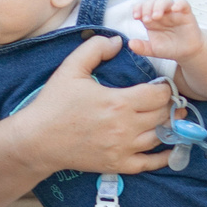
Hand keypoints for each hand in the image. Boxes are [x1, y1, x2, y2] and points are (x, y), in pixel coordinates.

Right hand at [20, 36, 173, 177]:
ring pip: (160, 137)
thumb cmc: (53, 104)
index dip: (165, 88)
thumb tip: (118, 42)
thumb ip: (95, 48)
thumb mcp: (71, 69)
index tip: (162, 85)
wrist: (37, 140)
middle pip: (163, 115)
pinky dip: (164, 156)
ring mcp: (123, 149)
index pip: (159, 95)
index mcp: (118, 103)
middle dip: (168, 105)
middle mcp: (125, 128)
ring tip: (167, 117)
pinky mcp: (117, 164)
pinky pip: (150, 163)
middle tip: (166, 100)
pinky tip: (169, 146)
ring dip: (167, 126)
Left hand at [126, 0, 206, 63]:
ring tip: (156, 16)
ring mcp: (173, 12)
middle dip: (147, 8)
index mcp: (151, 19)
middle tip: (146, 20)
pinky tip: (174, 9)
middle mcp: (161, 13)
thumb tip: (130, 43)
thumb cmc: (169, 48)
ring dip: (159, 6)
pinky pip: (183, 3)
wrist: (186, 52)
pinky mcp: (186, 14)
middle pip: (152, 2)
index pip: (142, 7)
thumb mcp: (153, 50)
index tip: (136, 17)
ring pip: (165, 1)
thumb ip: (142, 47)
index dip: (138, 8)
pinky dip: (179, 4)